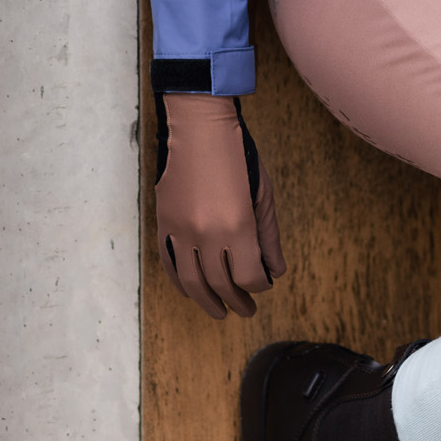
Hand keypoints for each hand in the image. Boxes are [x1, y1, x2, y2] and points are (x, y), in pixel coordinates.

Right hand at [156, 94, 285, 319]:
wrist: (199, 128)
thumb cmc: (238, 156)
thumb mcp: (263, 193)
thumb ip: (269, 236)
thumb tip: (275, 272)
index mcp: (238, 226)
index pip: (249, 276)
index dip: (259, 286)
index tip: (263, 285)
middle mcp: (207, 234)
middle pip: (221, 284)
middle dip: (236, 301)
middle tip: (246, 311)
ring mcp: (182, 230)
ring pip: (192, 282)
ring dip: (207, 301)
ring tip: (220, 312)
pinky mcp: (164, 223)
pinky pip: (170, 263)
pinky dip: (180, 282)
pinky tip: (192, 291)